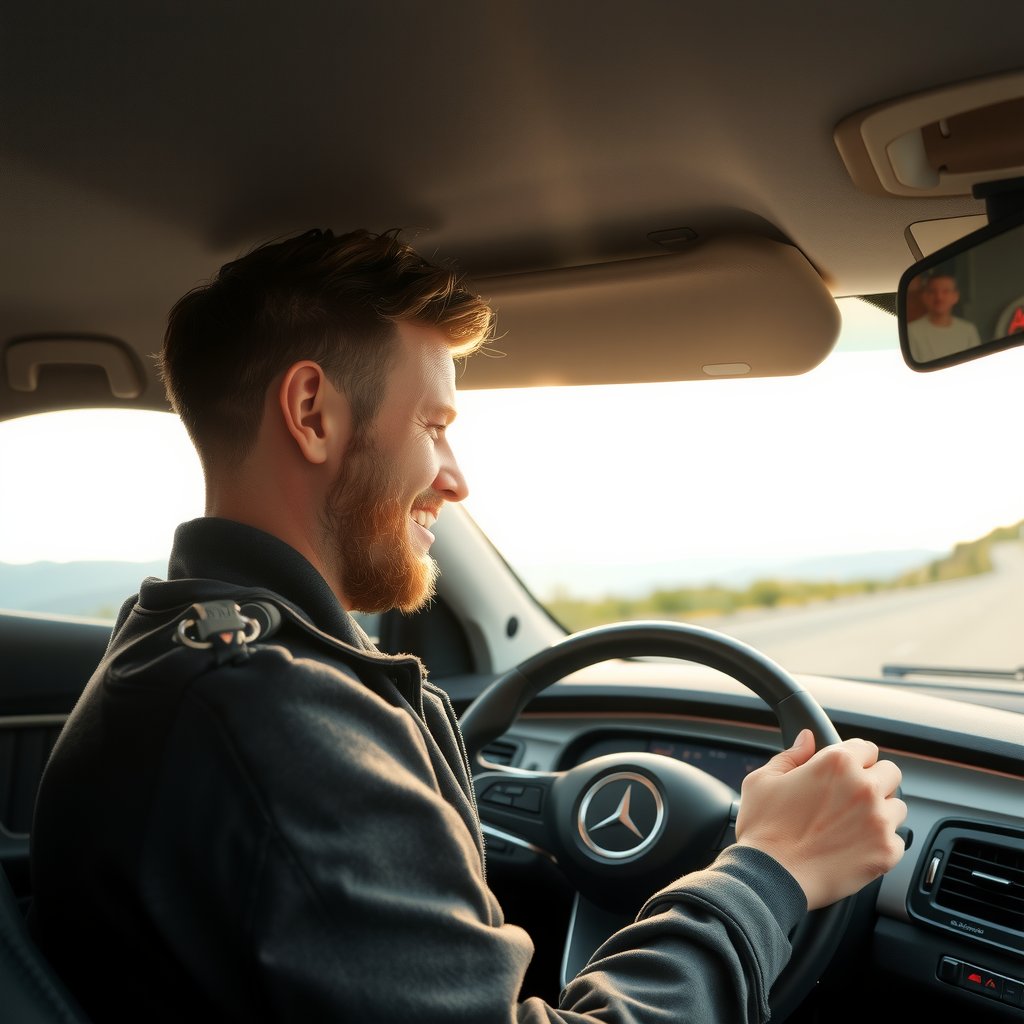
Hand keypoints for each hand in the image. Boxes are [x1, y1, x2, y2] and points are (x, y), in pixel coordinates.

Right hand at [734, 729, 906, 909]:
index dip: (854, 759)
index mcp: (836, 763)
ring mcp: (879, 820)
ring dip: (881, 812)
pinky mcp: (886, 852)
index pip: (867, 748)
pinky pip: (897, 840)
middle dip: (874, 781)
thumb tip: (807, 739)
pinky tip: (856, 847)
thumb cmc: (764, 829)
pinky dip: (880, 843)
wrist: (771, 877)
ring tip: (853, 826)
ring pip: (897, 806)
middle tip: (850, 798)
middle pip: (891, 773)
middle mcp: (864, 787)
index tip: (846, 772)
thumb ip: (791, 755)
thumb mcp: (763, 780)